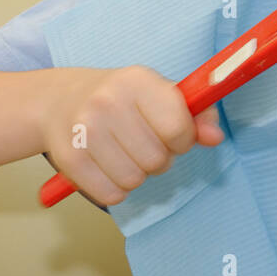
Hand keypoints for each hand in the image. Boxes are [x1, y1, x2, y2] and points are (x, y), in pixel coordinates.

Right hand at [42, 65, 224, 206]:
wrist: (60, 100)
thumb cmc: (122, 99)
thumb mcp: (160, 94)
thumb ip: (196, 114)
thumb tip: (215, 136)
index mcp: (137, 80)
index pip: (178, 128)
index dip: (183, 140)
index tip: (174, 135)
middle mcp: (107, 102)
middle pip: (157, 160)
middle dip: (159, 159)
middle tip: (145, 144)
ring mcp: (84, 131)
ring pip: (134, 180)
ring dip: (137, 174)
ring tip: (126, 153)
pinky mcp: (68, 159)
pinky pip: (111, 195)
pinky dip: (115, 188)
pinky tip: (107, 165)